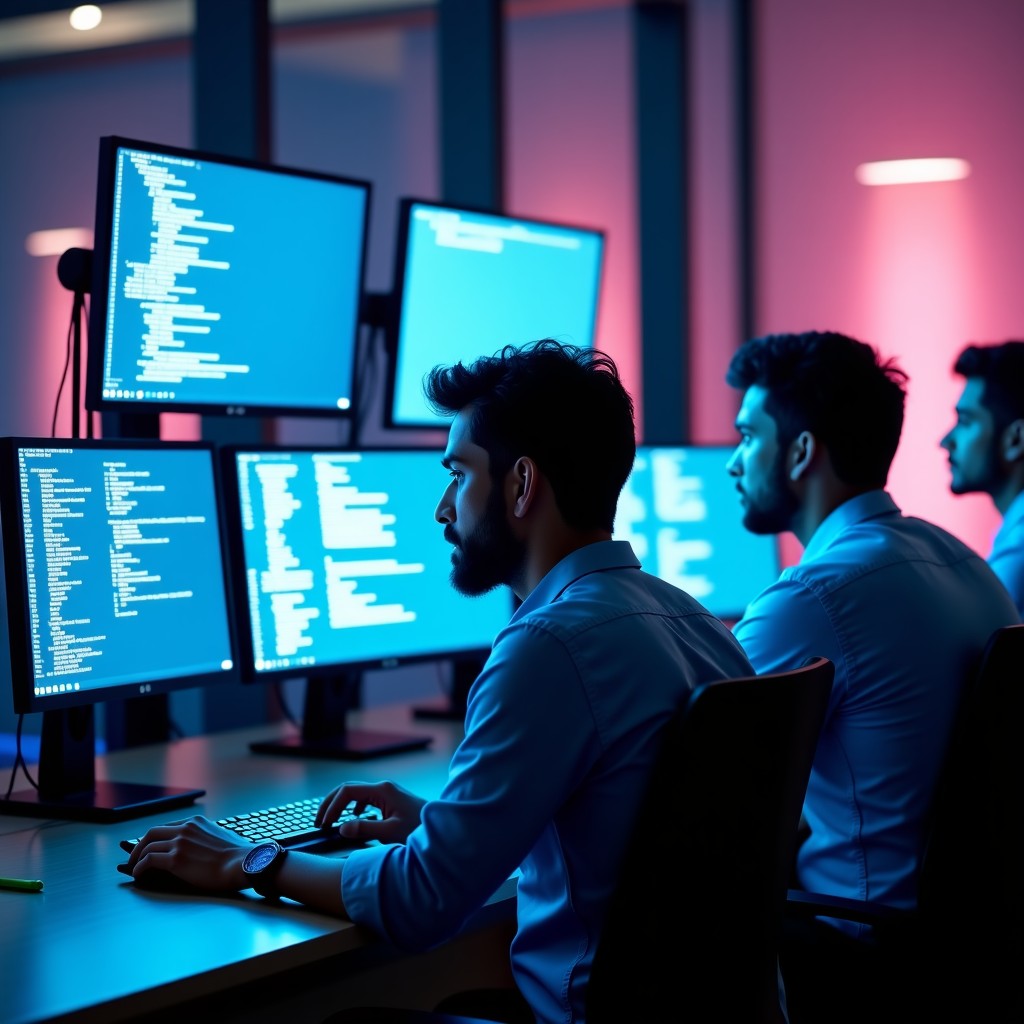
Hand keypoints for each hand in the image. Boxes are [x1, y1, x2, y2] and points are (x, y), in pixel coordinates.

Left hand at [122, 815, 252, 890]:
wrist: (243, 863)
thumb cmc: (237, 855)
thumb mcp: (220, 836)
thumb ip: (206, 837)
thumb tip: (201, 847)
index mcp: (196, 822)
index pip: (167, 827)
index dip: (154, 838)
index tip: (149, 847)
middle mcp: (185, 828)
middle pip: (152, 833)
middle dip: (139, 846)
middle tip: (135, 857)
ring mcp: (180, 843)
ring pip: (148, 846)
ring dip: (137, 859)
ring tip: (135, 869)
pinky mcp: (176, 859)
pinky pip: (148, 861)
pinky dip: (139, 868)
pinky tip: (138, 875)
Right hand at [316, 780, 426, 845]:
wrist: (441, 827)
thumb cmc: (418, 829)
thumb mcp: (390, 832)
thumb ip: (364, 829)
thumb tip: (342, 827)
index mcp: (382, 790)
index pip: (348, 791)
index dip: (332, 807)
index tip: (325, 824)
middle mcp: (383, 787)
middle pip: (349, 789)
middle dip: (331, 803)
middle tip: (319, 821)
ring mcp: (387, 792)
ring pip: (356, 793)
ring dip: (341, 805)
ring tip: (331, 821)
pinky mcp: (391, 799)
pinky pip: (366, 799)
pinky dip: (354, 807)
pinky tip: (354, 818)